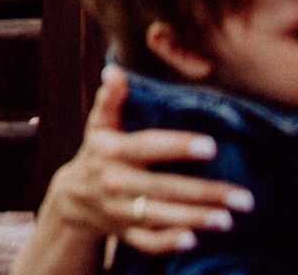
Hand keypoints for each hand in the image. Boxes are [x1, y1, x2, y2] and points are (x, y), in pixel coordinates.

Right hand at [26, 67, 250, 262]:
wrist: (71, 199)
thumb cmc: (97, 154)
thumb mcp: (99, 127)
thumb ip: (111, 101)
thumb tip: (115, 71)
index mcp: (111, 151)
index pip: (146, 147)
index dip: (177, 146)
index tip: (210, 146)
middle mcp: (114, 180)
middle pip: (162, 187)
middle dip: (203, 193)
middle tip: (243, 197)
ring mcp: (119, 209)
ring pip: (158, 216)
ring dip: (193, 218)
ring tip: (227, 219)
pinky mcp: (124, 232)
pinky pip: (146, 241)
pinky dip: (167, 242)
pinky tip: (193, 239)